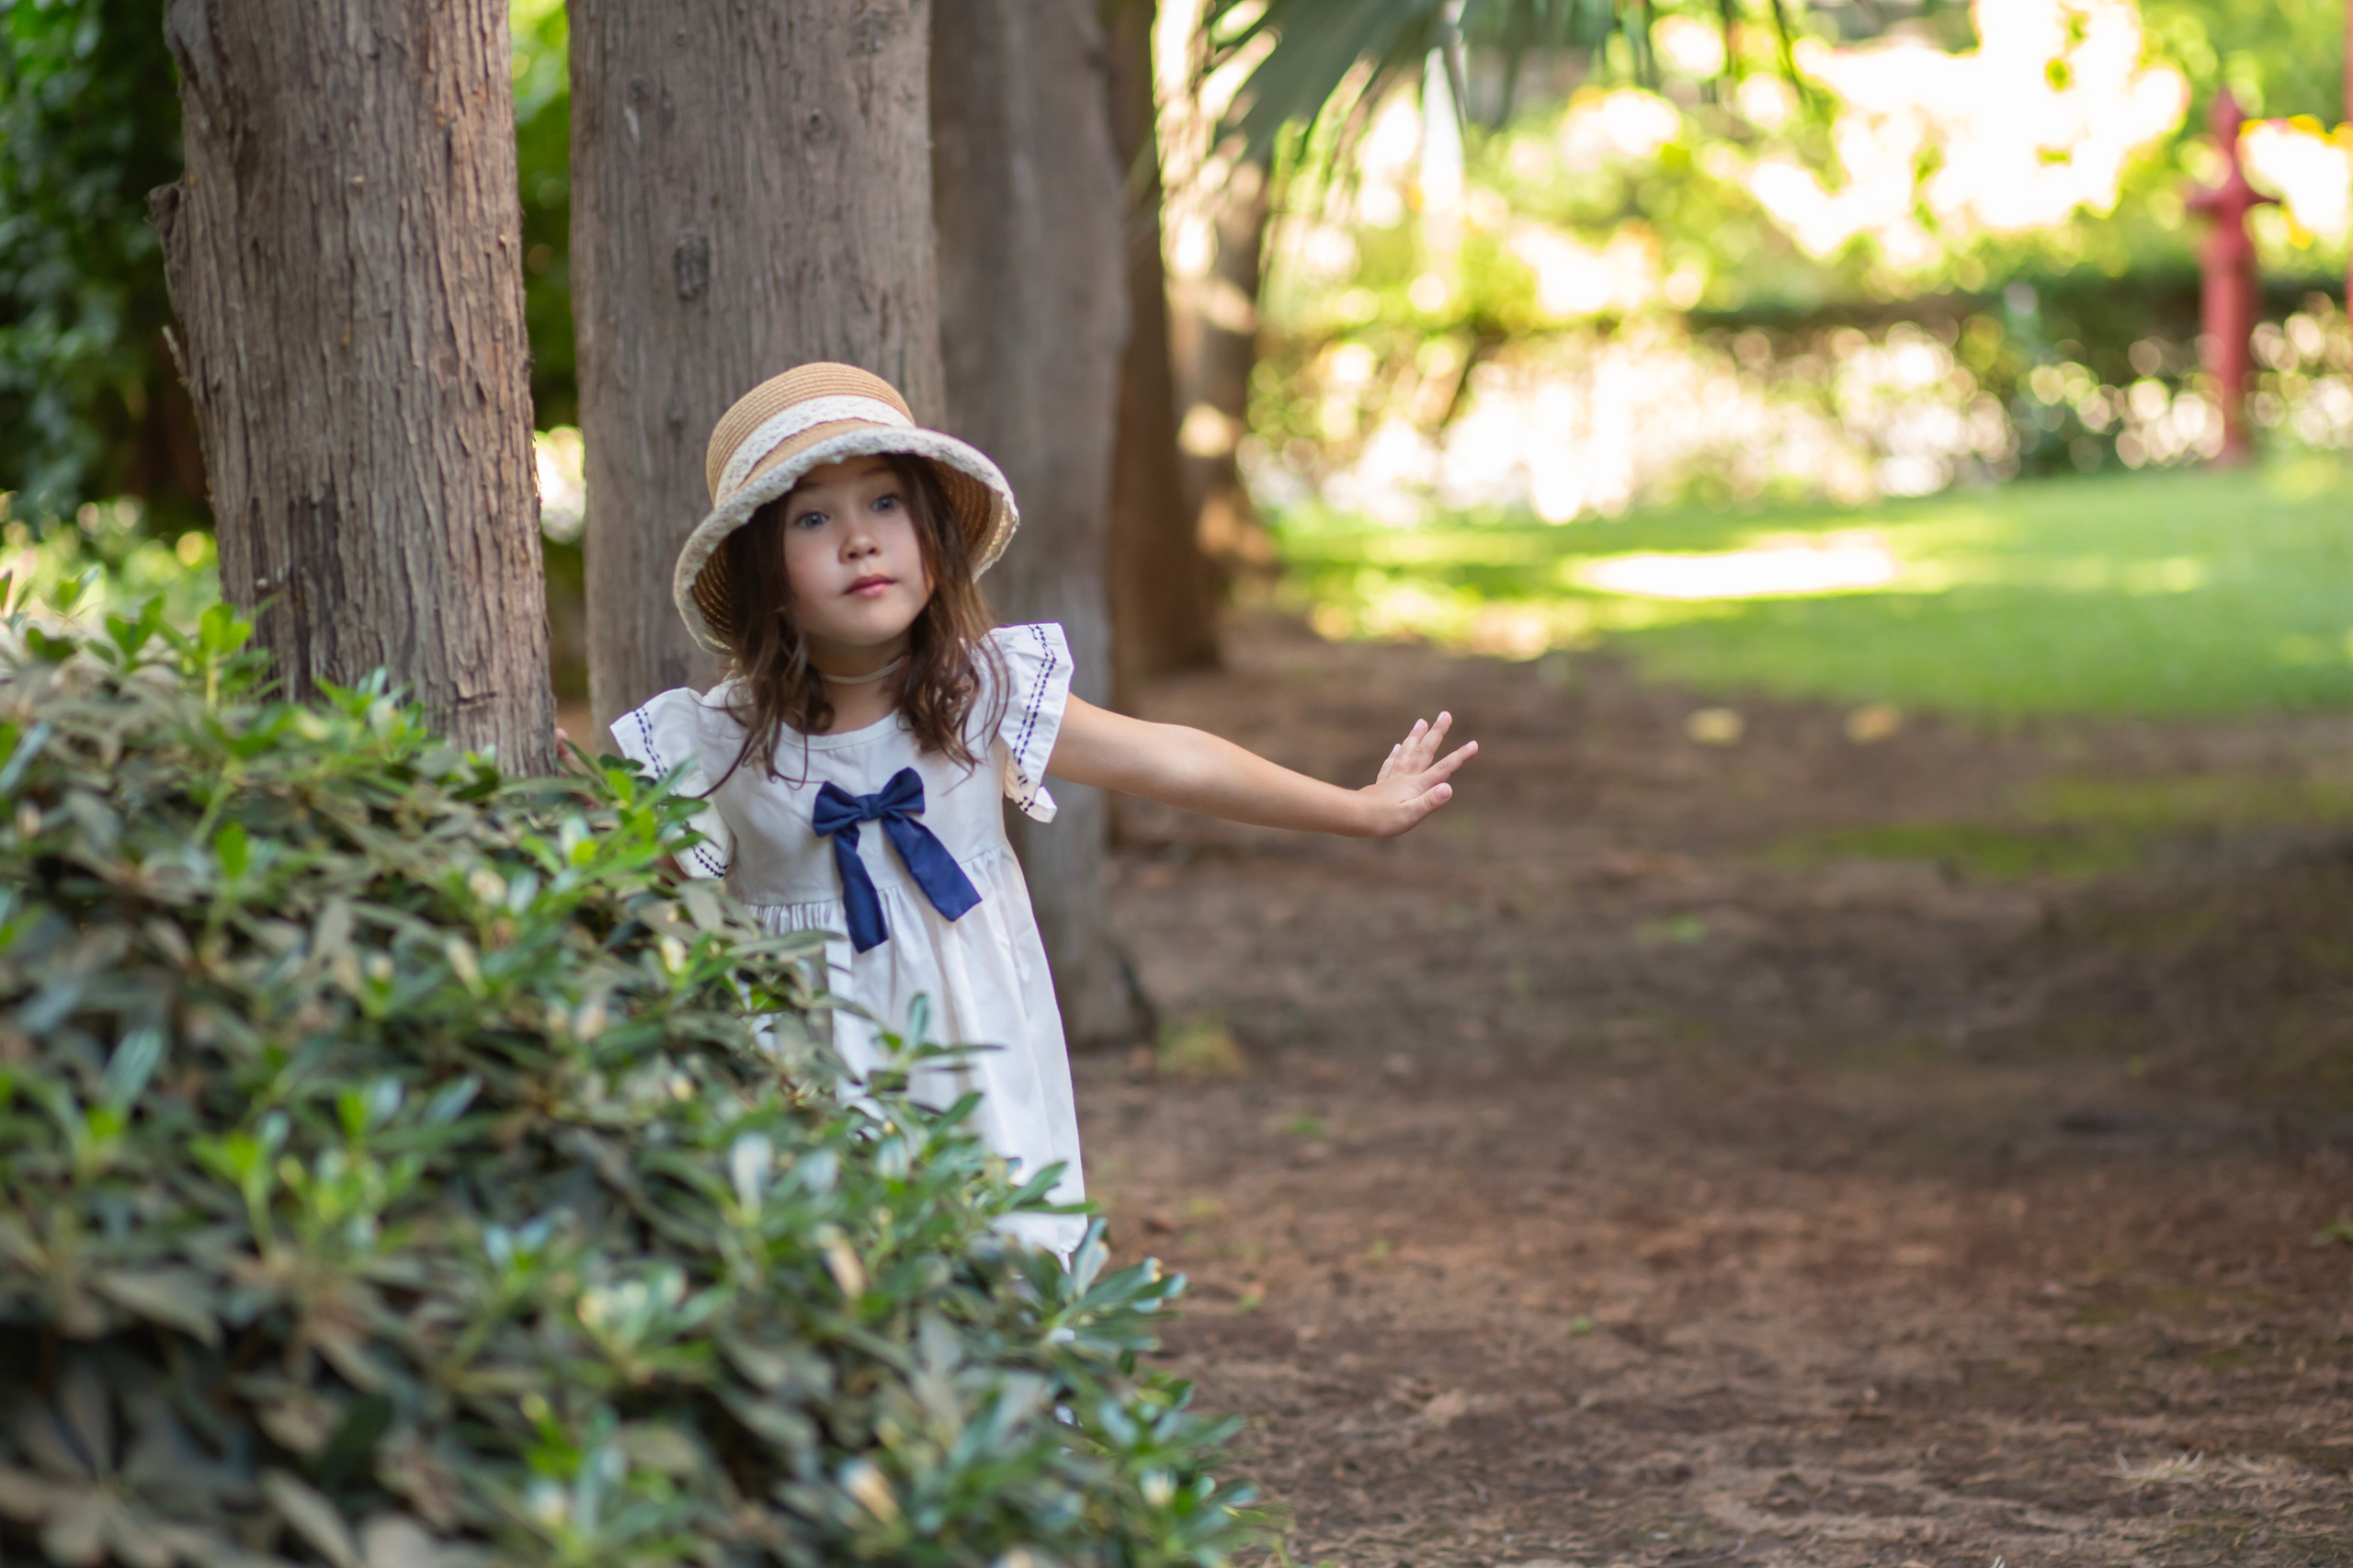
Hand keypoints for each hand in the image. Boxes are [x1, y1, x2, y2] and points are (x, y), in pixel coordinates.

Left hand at [1358, 712, 1476, 836]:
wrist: (1354, 817)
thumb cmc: (1384, 820)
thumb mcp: (1412, 815)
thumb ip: (1431, 801)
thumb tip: (1449, 788)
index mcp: (1417, 785)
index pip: (1443, 768)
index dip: (1460, 756)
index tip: (1474, 743)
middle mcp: (1406, 777)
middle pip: (1425, 751)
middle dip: (1437, 733)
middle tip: (1445, 714)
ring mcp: (1393, 779)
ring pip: (1407, 752)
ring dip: (1416, 736)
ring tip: (1421, 722)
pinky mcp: (1382, 784)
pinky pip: (1391, 764)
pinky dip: (1396, 754)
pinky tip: (1397, 747)